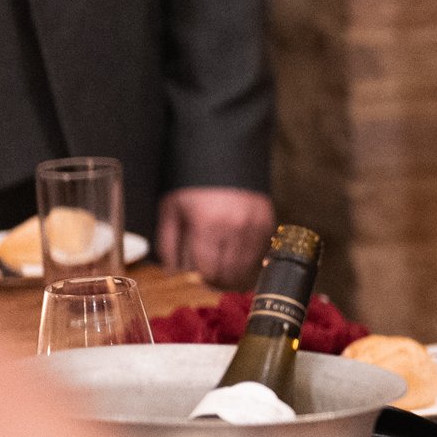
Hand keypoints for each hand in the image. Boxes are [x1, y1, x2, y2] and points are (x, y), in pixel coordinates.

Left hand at [157, 188, 276, 287]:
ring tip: (227, 272)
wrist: (222, 156)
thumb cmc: (192, 183)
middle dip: (219, 281)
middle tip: (212, 280)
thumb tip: (172, 271)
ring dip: (237, 274)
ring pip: (248, 266)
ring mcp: (255, 224)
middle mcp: (235, 227)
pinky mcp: (268, 221)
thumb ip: (168, 242)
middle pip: (230, 273)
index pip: (210, 270)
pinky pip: (261, 252)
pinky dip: (251, 259)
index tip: (200, 280)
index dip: (204, 280)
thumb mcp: (171, 209)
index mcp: (208, 225)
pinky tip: (240, 256)